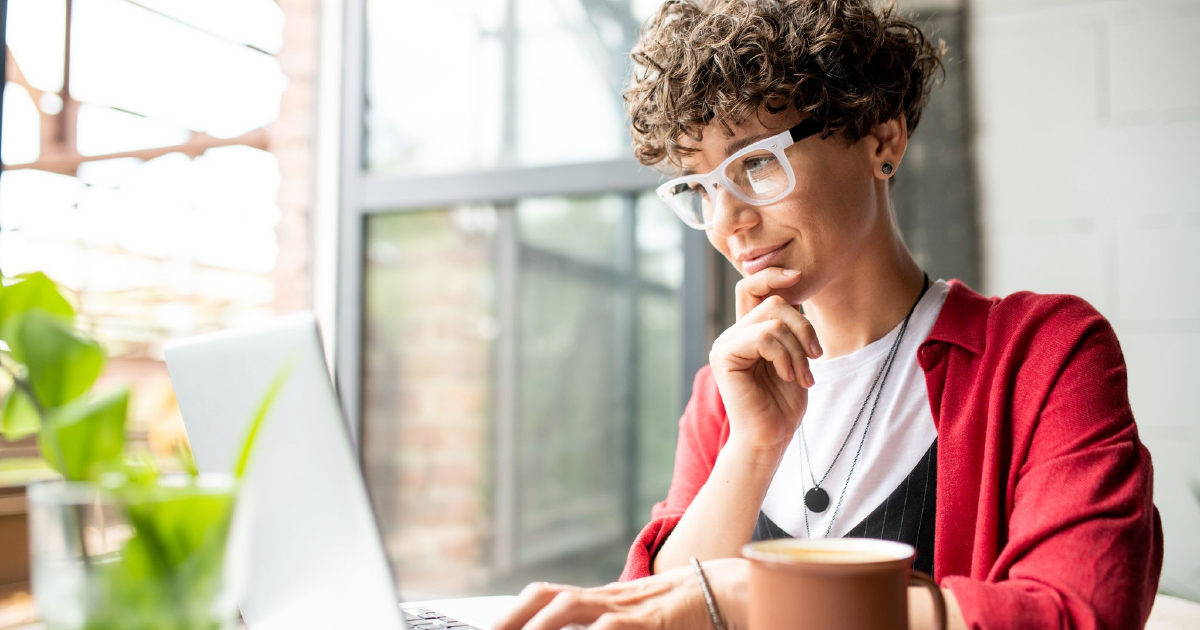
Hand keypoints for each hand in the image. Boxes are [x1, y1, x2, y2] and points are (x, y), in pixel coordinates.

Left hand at [493, 559, 748, 629]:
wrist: (732, 593)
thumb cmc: (687, 615)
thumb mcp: (639, 623)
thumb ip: (608, 625)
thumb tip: (580, 626)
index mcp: (603, 600)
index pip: (548, 597)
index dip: (515, 612)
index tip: (490, 628)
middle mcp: (609, 597)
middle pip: (546, 595)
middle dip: (511, 617)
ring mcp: (628, 605)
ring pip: (569, 605)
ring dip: (537, 623)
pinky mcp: (649, 619)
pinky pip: (611, 626)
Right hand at [710, 268, 820, 453]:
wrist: (770, 437)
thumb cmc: (784, 403)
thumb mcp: (795, 355)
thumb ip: (790, 326)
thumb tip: (795, 289)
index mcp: (747, 330)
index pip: (752, 286)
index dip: (773, 275)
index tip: (799, 275)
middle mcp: (732, 333)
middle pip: (773, 302)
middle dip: (804, 328)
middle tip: (815, 357)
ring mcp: (725, 343)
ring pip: (773, 320)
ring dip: (798, 349)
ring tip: (802, 375)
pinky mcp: (724, 356)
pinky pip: (764, 336)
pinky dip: (785, 356)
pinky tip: (788, 376)